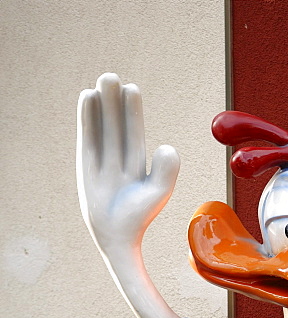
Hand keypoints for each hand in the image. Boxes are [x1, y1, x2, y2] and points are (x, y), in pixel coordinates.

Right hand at [77, 73, 179, 255]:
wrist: (117, 236)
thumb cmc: (139, 217)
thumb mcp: (159, 192)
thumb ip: (167, 170)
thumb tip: (167, 147)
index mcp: (137, 164)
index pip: (133, 132)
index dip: (132, 111)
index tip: (131, 89)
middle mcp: (118, 159)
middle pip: (116, 125)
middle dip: (114, 102)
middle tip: (111, 77)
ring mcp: (101, 161)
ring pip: (101, 128)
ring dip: (101, 106)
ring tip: (101, 81)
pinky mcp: (86, 165)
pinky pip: (87, 137)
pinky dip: (87, 118)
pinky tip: (86, 97)